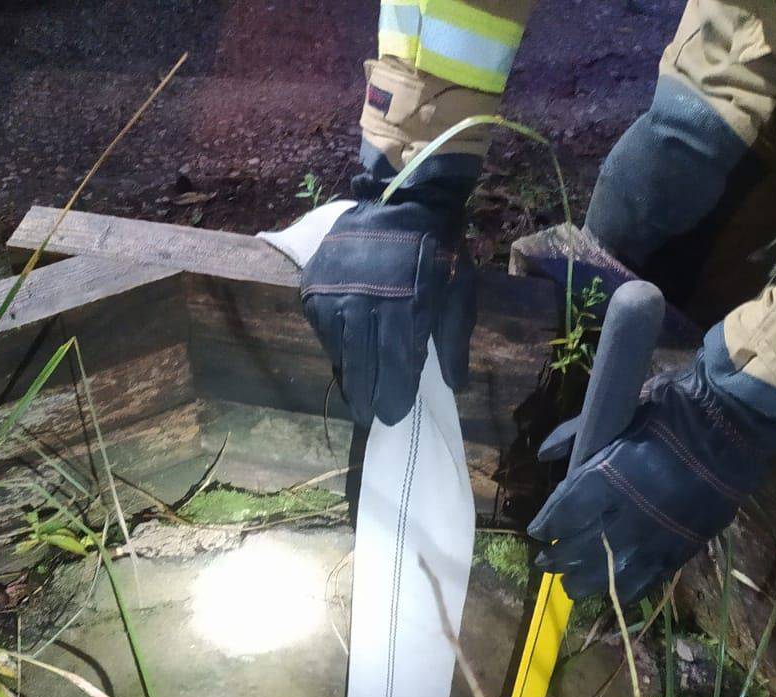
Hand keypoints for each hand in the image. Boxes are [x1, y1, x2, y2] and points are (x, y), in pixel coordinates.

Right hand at [300, 158, 475, 427]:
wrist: (402, 199)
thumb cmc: (438, 251)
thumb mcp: (460, 292)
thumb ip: (455, 340)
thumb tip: (455, 385)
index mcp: (405, 304)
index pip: (396, 364)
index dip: (394, 395)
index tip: (392, 417)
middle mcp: (365, 300)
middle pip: (363, 364)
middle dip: (367, 396)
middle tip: (368, 417)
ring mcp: (336, 291)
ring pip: (339, 349)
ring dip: (348, 376)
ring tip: (355, 396)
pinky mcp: (315, 284)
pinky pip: (322, 329)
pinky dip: (334, 346)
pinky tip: (344, 359)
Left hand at [527, 338, 775, 602]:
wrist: (739, 423)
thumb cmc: (677, 408)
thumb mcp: (624, 409)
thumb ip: (578, 433)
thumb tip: (543, 454)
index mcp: (610, 476)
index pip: (565, 512)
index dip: (548, 525)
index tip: (537, 532)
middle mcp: (629, 513)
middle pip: (581, 548)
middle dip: (559, 558)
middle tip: (546, 562)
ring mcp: (657, 535)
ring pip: (611, 573)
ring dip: (586, 582)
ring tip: (571, 586)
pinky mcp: (682, 547)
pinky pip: (648, 580)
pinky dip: (626, 589)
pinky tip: (611, 592)